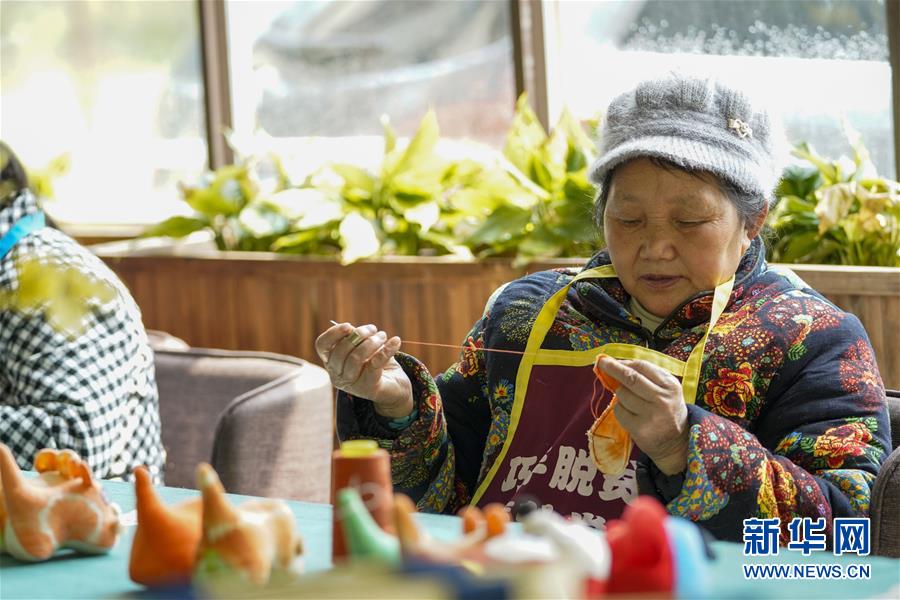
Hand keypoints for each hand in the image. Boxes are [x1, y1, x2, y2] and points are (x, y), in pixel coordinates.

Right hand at [315, 322, 413, 417]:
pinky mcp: (369, 387)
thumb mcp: (364, 348)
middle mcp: (337, 376)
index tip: (349, 326)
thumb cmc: (376, 363)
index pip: (322, 345)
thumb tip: (356, 330)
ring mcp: (352, 384)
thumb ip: (357, 338)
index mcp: (331, 363)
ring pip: (355, 358)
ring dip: (372, 342)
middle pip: (340, 351)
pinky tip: (395, 341)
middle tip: (374, 329)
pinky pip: (375, 364)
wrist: (394, 388)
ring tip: (382, 336)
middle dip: (359, 335)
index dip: (333, 333)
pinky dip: (387, 350)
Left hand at [596, 356, 688, 474]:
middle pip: (630, 378)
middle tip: (601, 363)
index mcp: (670, 386)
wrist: (675, 442)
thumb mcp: (666, 390)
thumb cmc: (666, 409)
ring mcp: (651, 415)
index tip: (609, 360)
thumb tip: (617, 365)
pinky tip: (630, 414)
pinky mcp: (640, 429)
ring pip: (622, 395)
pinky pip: (619, 412)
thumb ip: (647, 376)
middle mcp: (662, 399)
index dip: (623, 362)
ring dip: (620, 395)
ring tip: (630, 401)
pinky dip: (620, 410)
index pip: (642, 367)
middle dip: (613, 369)